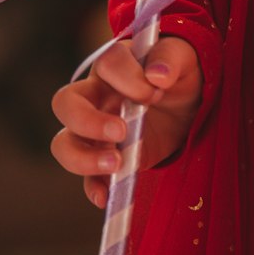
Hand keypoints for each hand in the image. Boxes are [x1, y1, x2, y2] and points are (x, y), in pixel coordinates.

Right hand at [50, 35, 202, 208]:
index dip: (127, 77)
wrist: (189, 108)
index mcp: (116, 65)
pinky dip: (93, 187)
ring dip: (83, 157)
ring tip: (116, 163)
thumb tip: (157, 75)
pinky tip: (107, 196)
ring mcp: (95, 130)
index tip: (155, 92)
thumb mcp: (185, 58)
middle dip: (87, 120)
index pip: (106, 64)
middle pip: (66, 103)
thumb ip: (171, 58)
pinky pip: (86, 177)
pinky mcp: (105, 159)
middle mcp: (96, 96)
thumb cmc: (180, 75)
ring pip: (64, 143)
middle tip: (121, 131)